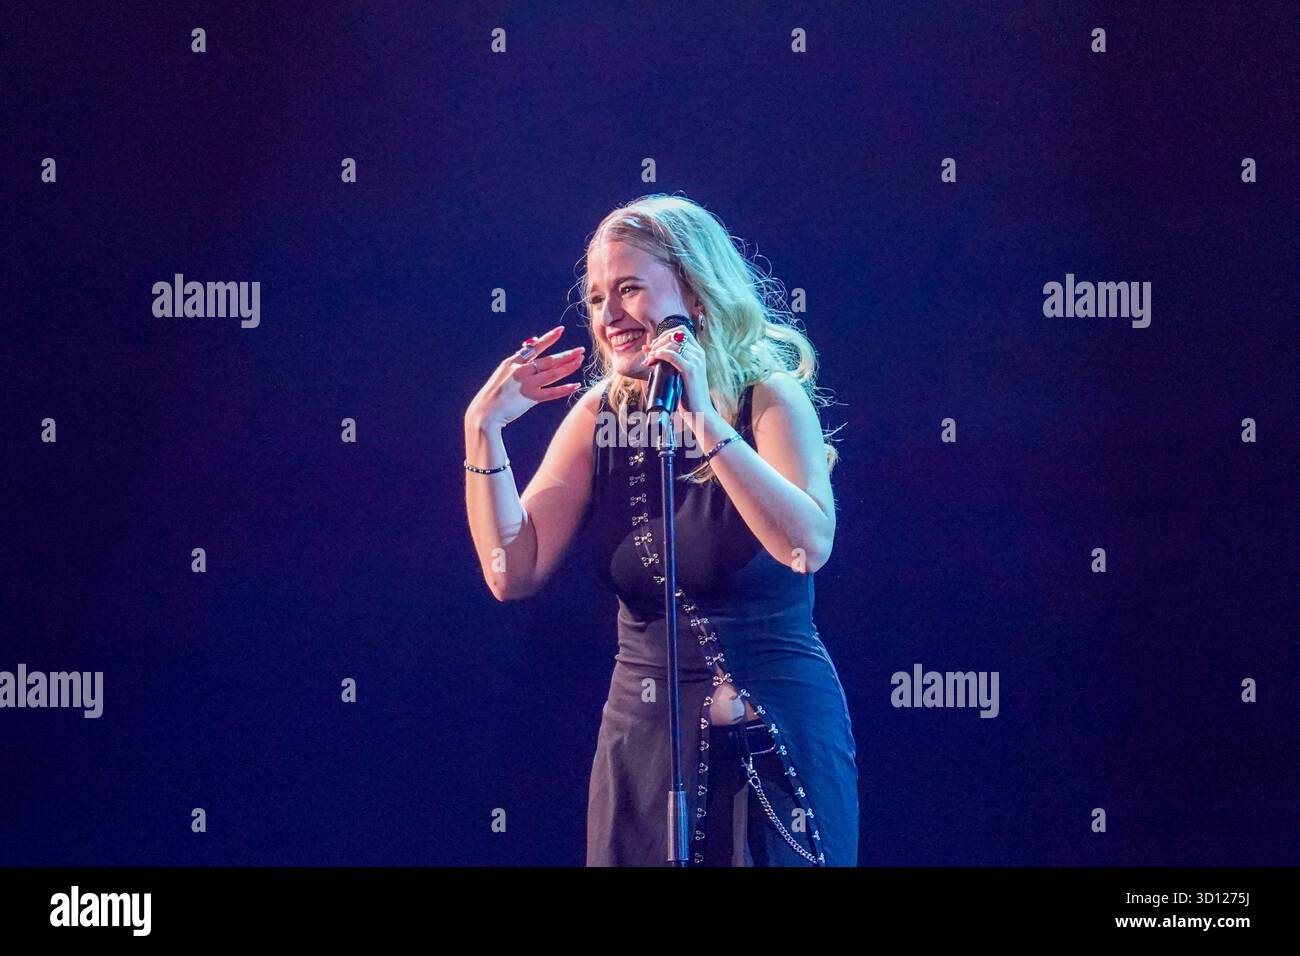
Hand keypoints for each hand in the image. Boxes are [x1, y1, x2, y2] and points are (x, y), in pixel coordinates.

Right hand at [466, 325, 585, 429]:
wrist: (485, 412)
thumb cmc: (494, 394)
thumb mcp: (503, 373)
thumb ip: (517, 363)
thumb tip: (530, 347)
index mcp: (512, 362)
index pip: (534, 347)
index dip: (549, 338)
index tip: (561, 330)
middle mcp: (521, 370)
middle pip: (548, 360)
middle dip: (566, 355)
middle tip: (580, 350)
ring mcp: (526, 384)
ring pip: (553, 374)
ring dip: (568, 367)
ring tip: (580, 362)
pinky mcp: (530, 398)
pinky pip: (552, 393)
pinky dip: (565, 389)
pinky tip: (576, 385)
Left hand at [643, 325, 712, 416]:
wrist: (700, 411)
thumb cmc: (687, 394)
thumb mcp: (676, 374)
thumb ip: (664, 360)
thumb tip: (645, 348)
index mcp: (698, 353)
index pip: (681, 331)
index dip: (665, 335)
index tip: (655, 347)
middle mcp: (698, 354)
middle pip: (676, 334)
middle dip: (659, 341)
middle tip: (650, 353)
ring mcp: (695, 361)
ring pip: (672, 343)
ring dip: (657, 349)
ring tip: (649, 360)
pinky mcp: (690, 370)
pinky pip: (672, 355)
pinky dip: (660, 354)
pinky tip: (654, 360)